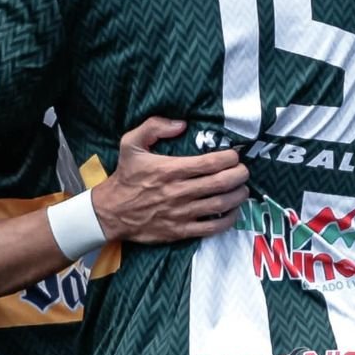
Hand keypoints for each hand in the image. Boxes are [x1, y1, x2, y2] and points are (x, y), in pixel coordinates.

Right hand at [90, 117, 249, 243]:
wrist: (111, 212)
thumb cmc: (125, 176)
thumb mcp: (130, 143)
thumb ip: (154, 126)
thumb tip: (181, 123)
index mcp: (169, 169)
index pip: (209, 163)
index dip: (229, 158)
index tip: (234, 155)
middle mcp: (178, 191)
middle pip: (220, 183)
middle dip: (239, 175)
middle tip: (243, 171)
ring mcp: (181, 213)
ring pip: (220, 204)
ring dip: (238, 196)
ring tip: (242, 189)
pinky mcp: (181, 230)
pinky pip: (212, 228)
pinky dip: (228, 220)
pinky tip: (233, 212)